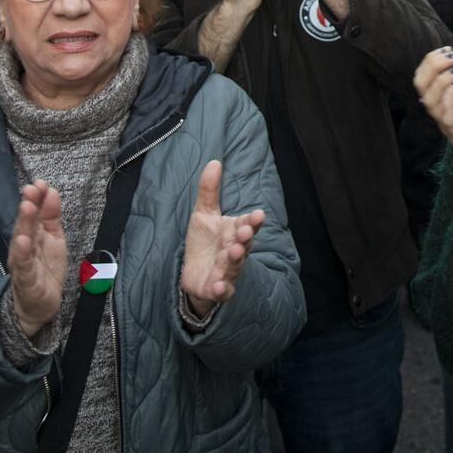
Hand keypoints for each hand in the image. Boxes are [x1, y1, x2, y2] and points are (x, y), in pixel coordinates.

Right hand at [8, 181, 68, 340]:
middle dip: (29, 207)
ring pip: (22, 242)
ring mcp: (23, 264)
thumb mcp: (53, 239)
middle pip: (25, 225)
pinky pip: (24, 268)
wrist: (37, 306)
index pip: (33, 214)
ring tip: (26, 208)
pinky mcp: (26, 282)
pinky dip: (22, 255)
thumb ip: (51, 216)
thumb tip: (51, 190)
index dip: (36, 198)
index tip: (40, 182)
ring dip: (24, 225)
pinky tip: (22, 243)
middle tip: (31, 189)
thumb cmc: (44, 269)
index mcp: (32, 236)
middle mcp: (24, 248)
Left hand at [180, 160, 265, 319]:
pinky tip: (219, 286)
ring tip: (234, 252)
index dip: (253, 221)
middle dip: (245, 239)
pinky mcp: (217, 288)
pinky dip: (222, 289)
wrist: (194, 274)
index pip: (247, 224)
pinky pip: (223, 290)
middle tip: (244, 232)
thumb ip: (209, 190)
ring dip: (236, 260)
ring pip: (235, 265)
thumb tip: (215, 161)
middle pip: (244, 244)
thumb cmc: (204, 242)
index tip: (258, 215)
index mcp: (234, 232)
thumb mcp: (203, 214)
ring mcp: (228, 270)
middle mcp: (235, 250)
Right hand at [414, 47, 452, 149]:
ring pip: (429, 101)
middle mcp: (435, 105)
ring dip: (442, 81)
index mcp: (436, 92)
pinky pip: (446, 119)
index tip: (448, 50)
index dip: (431, 59)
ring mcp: (442, 119)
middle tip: (452, 58)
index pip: (421, 74)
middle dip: (433, 66)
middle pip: (419, 84)